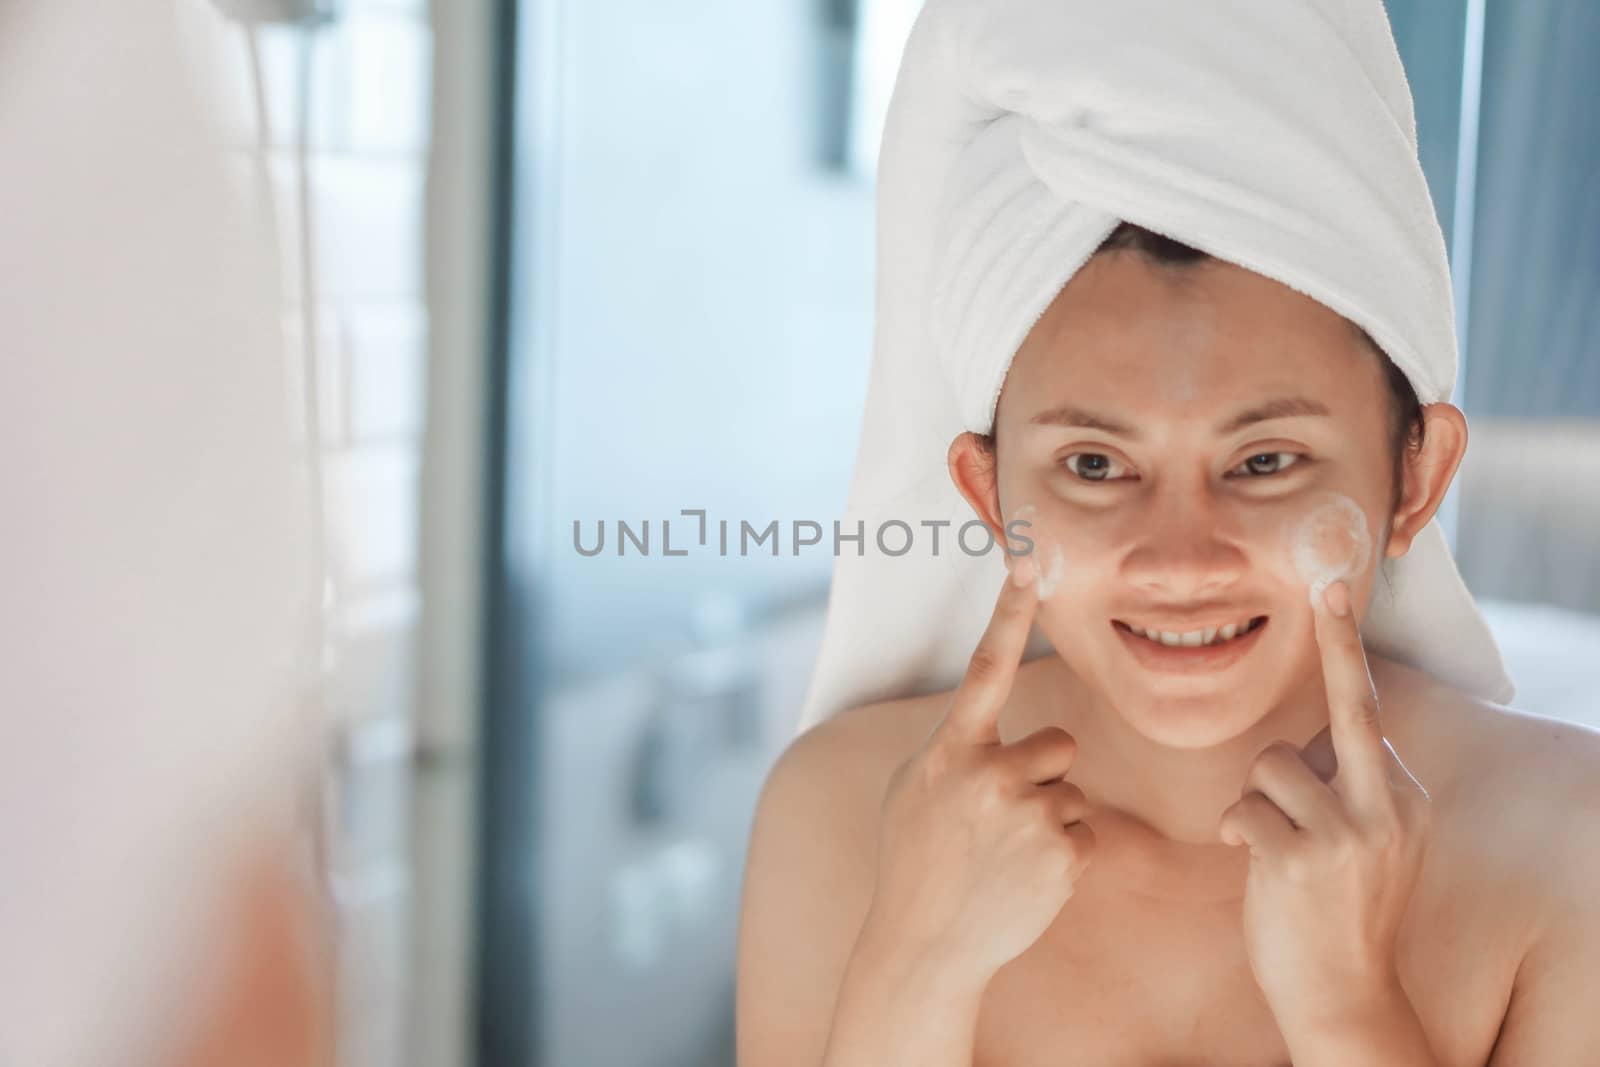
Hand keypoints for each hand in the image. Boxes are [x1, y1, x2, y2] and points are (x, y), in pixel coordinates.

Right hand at [860, 555, 1095, 986]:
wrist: (925, 944)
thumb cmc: (914, 859)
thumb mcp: (911, 789)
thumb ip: (953, 748)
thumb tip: (991, 729)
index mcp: (950, 750)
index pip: (985, 667)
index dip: (1008, 612)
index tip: (1030, 564)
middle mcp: (990, 773)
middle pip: (1055, 743)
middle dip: (1037, 773)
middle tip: (998, 819)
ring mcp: (1029, 814)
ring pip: (1071, 789)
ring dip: (1049, 816)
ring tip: (1005, 855)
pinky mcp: (1063, 854)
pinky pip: (1084, 832)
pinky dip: (1062, 855)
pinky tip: (1024, 879)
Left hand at [1217, 579, 1431, 1034]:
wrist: (1344, 997)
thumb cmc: (1338, 913)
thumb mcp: (1368, 847)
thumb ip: (1348, 790)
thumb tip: (1307, 744)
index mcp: (1406, 799)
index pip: (1368, 714)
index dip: (1348, 651)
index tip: (1339, 589)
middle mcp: (1388, 807)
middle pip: (1346, 710)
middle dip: (1338, 645)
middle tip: (1328, 583)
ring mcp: (1347, 833)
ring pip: (1270, 764)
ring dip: (1255, 798)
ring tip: (1272, 844)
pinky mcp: (1301, 858)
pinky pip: (1243, 809)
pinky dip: (1236, 830)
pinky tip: (1251, 860)